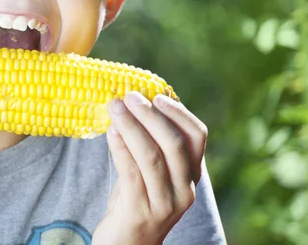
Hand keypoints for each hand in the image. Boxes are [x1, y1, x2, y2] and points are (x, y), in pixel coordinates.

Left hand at [92, 91, 207, 244]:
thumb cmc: (135, 200)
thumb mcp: (149, 170)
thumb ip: (150, 142)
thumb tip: (135, 100)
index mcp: (190, 174)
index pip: (197, 136)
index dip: (178, 112)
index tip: (156, 94)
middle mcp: (184, 190)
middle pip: (174, 143)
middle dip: (150, 114)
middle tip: (128, 95)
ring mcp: (165, 204)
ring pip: (152, 156)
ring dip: (132, 126)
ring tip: (115, 106)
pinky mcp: (140, 213)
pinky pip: (132, 173)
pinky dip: (121, 147)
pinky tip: (110, 131)